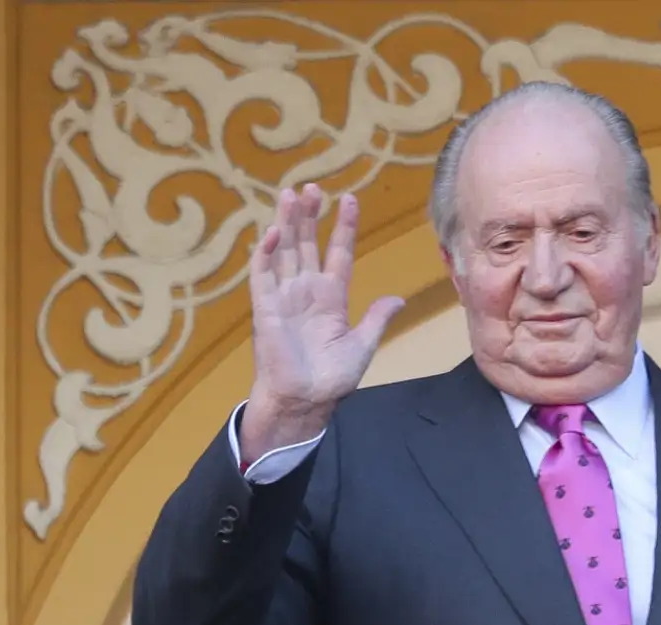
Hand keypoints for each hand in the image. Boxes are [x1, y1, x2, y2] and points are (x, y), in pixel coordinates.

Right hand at [240, 185, 403, 460]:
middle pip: (307, 244)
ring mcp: (285, 296)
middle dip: (309, 215)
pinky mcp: (266, 308)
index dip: (343, 226)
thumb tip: (397, 300)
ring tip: (290, 194)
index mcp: (331, 297)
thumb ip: (376, 319)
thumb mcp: (362, 345)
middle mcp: (306, 290)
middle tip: (311, 187)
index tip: (349, 199)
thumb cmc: (331, 379)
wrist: (304, 402)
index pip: (338, 252)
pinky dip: (266, 253)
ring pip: (285, 251)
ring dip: (287, 223)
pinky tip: (273, 232)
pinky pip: (263, 275)